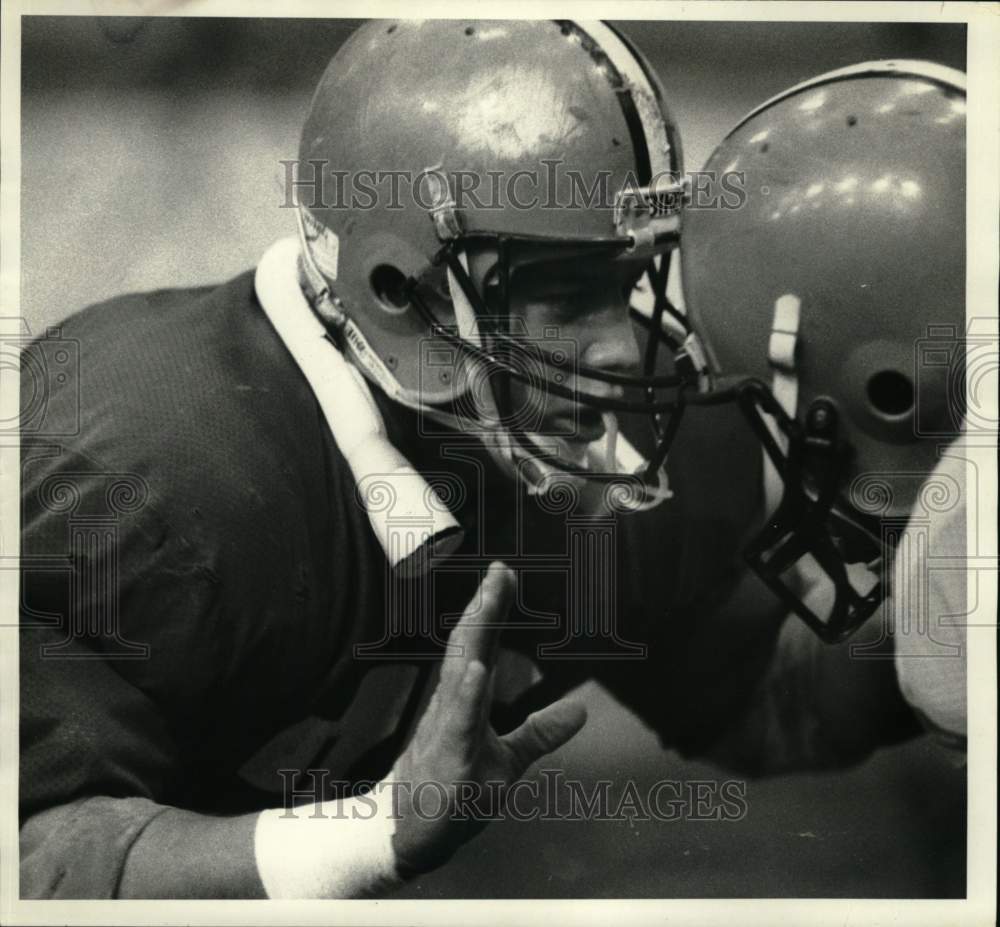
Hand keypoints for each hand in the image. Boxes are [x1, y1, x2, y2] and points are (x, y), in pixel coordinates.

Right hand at [388, 561, 586, 875]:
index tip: (504, 574)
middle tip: (500, 570)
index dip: (492, 610)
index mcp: (464, 700)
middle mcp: (453, 707)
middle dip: (485, 608)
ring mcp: (449, 732)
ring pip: (462, 675)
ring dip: (476, 637)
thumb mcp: (509, 761)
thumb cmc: (454, 795)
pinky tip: (477, 671)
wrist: (410, 838)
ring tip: (488, 602)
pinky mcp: (451, 762)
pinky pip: (459, 725)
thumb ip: (540, 732)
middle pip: (469, 647)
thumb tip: (580, 710)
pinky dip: (467, 697)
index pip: (479, 646)